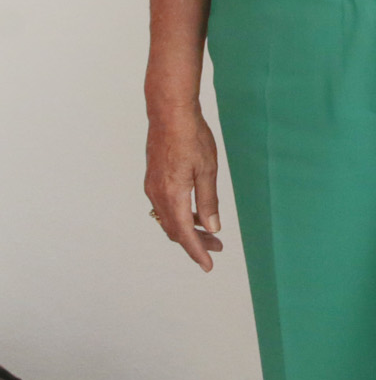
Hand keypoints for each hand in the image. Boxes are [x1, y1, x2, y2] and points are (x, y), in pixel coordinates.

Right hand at [144, 102, 224, 270]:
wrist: (169, 114)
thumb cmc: (191, 138)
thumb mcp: (207, 170)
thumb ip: (208, 201)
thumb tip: (212, 228)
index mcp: (172, 195)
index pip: (184, 234)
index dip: (197, 251)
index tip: (208, 265)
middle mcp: (157, 195)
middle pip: (175, 230)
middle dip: (196, 242)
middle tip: (218, 248)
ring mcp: (152, 188)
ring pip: (168, 220)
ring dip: (188, 229)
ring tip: (210, 233)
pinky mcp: (153, 180)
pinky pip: (165, 208)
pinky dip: (179, 216)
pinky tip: (194, 212)